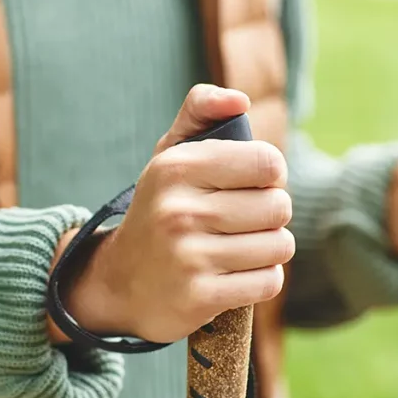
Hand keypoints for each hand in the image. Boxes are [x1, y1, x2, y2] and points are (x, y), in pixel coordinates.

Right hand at [55, 85, 294, 343]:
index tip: (249, 186)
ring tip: (240, 250)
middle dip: (271, 217)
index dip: (269, 176)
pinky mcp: (199, 297)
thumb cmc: (160, 210)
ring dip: (269, 250)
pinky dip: (262, 281)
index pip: (267, 163)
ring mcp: (188, 257)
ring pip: (279, 246)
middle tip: (243, 223)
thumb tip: (238, 100)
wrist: (118, 283)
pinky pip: (269, 282)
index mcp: (175, 167)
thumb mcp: (169, 155)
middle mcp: (178, 211)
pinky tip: (236, 277)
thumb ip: (200, 111)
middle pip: (279, 207)